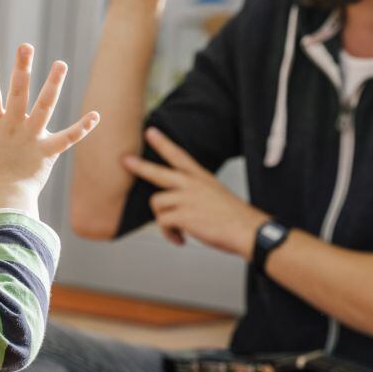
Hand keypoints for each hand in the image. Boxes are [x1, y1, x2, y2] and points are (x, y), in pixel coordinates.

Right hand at [0, 45, 99, 217]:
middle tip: (26, 45)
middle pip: (18, 92)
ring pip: (45, 106)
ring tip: (61, 64)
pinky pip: (68, 138)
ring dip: (54, 85)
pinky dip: (82, 128)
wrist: (4, 202)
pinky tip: (96, 116)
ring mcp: (32, 137)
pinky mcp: (48, 152)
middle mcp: (14, 127)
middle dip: (21, 68)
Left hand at [122, 127, 266, 257]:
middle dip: (140, 167)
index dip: (164, 143)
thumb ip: (195, 194)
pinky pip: (162, 223)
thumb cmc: (233, 217)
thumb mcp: (215, 195)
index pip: (179, 155)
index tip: (151, 132)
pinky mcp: (183, 215)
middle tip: (125, 160)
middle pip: (159, 172)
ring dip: (164, 220)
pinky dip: (169, 234)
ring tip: (177, 229)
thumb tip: (176, 204)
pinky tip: (180, 239)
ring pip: (157, 204)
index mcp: (201, 178)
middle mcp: (192, 185)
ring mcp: (186, 199)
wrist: (247, 230)